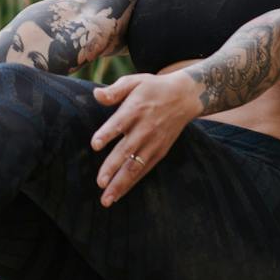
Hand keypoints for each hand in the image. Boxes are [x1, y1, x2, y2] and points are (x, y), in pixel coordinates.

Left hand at [89, 71, 197, 205]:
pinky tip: (118, 194)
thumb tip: (96, 95)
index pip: (120, 122)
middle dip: (113, 167)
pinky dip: (131, 183)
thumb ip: (115, 90)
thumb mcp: (135, 81)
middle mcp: (145, 128)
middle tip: (100, 182)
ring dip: (121, 183)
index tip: (95, 144)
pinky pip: (144, 170)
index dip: (107, 133)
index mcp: (136, 108)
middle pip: (127, 150)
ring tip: (107, 198)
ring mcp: (153, 143)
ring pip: (135, 166)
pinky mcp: (159, 152)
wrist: (184, 97)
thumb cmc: (153, 88)